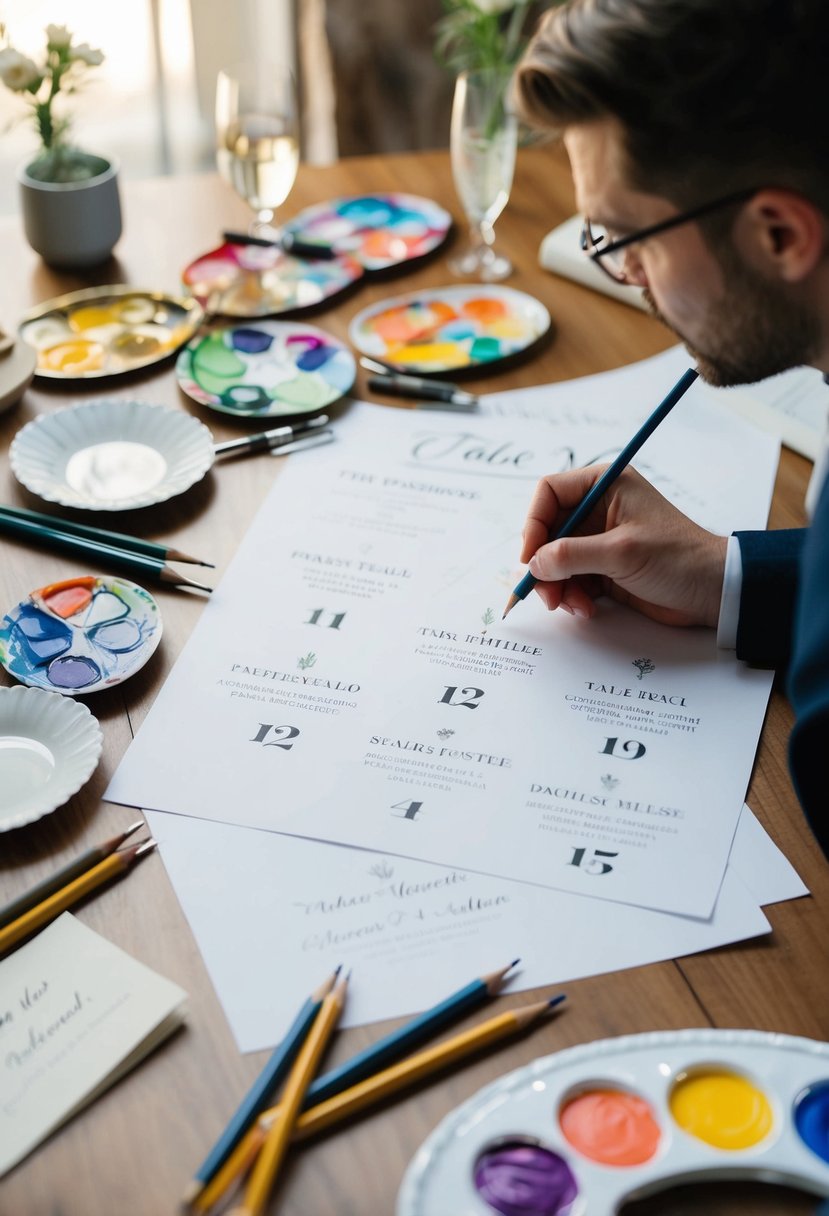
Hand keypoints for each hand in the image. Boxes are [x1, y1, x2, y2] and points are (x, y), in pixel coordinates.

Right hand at [520, 466, 726, 627]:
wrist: (713, 592)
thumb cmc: (678, 559)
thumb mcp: (620, 552)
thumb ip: (570, 556)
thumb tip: (533, 565)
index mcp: (606, 486)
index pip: (550, 493)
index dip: (534, 523)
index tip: (530, 557)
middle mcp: (599, 508)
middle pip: (548, 531)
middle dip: (544, 564)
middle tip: (546, 593)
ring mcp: (600, 539)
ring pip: (555, 559)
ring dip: (557, 585)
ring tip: (572, 605)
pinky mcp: (604, 567)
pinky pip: (571, 578)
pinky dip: (571, 595)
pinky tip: (586, 608)